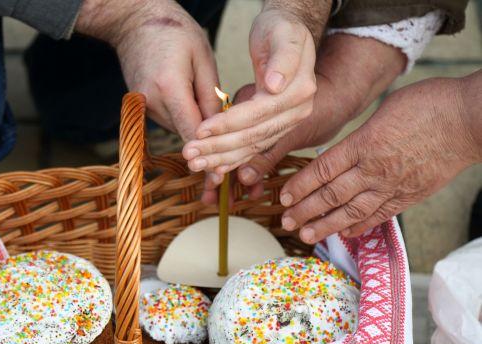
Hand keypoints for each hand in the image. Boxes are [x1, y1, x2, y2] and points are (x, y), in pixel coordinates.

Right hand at [76, 0, 218, 141]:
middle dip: (204, 130)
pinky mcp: (139, 107)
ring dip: (191, 120)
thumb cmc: (175, 32)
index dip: (210, 142)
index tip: (224, 145)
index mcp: (170, 88)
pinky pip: (167, 120)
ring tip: (199, 96)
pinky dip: (180, 114)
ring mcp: (142, 106)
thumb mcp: (204, 57)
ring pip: (176, 128)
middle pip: (185, 133)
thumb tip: (218, 126)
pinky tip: (185, 94)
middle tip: (219, 115)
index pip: (192, 132)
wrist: (135, 22)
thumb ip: (211, 95)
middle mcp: (152, 102)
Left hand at [183, 2, 330, 174]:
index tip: (200, 129)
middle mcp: (297, 112)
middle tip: (189, 153)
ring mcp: (287, 123)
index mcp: (299, 91)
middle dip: (218, 146)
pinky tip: (213, 166)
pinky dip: (232, 159)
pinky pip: (253, 148)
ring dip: (221, 158)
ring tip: (194, 163)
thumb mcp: (284, 33)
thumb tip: (275, 85)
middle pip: (253, 135)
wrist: (287, 35)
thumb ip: (283, 58)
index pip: (258, 113)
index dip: (228, 123)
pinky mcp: (276, 128)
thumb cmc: (281, 30)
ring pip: (251, 146)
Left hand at [280, 73, 481, 243]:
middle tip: (286, 221)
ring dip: (326, 225)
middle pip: (331, 195)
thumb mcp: (383, 112)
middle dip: (305, 210)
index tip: (283, 196)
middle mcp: (374, 169)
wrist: (469, 120)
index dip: (300, 185)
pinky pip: (379, 216)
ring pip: (351, 212)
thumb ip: (359, 136)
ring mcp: (393, 186)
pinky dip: (360, 226)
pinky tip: (345, 233)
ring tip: (306, 235)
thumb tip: (344, 151)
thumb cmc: (428, 105)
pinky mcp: (410, 196)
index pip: (322, 169)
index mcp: (363, 144)